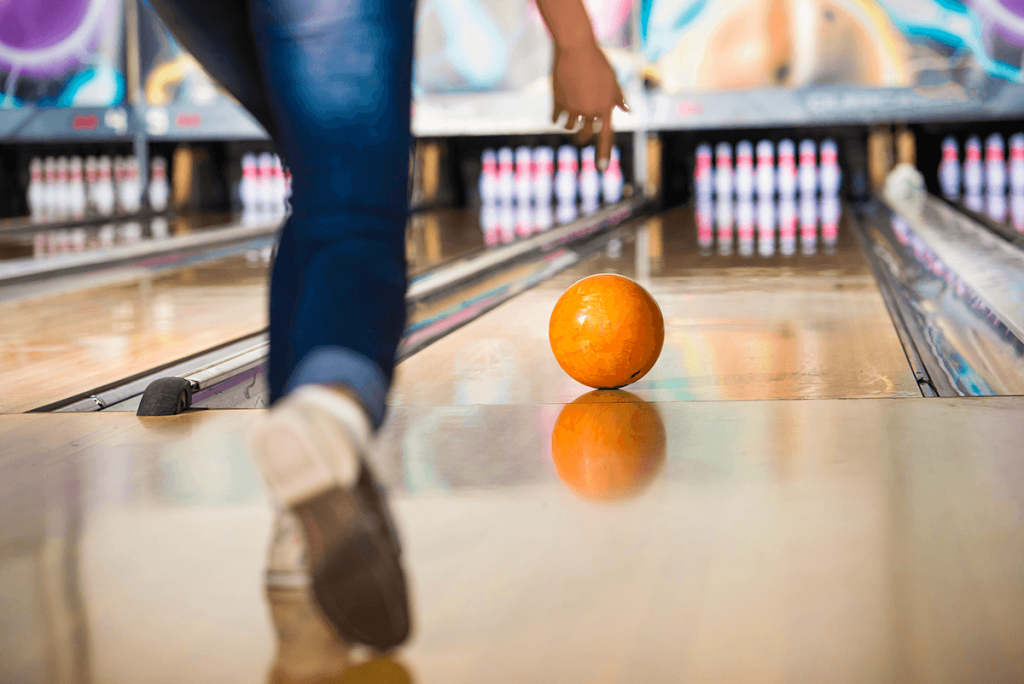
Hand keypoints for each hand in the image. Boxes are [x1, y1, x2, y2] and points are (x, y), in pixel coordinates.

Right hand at [551, 43, 628, 168]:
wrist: (576, 49)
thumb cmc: (597, 62)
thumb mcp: (612, 79)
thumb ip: (618, 97)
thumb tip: (627, 111)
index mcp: (606, 107)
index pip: (606, 135)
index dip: (604, 153)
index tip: (602, 169)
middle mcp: (590, 111)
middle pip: (585, 134)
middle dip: (582, 136)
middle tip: (580, 136)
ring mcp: (573, 108)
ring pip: (569, 127)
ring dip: (569, 125)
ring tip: (568, 119)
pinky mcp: (558, 102)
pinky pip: (555, 118)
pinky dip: (556, 117)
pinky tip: (556, 114)